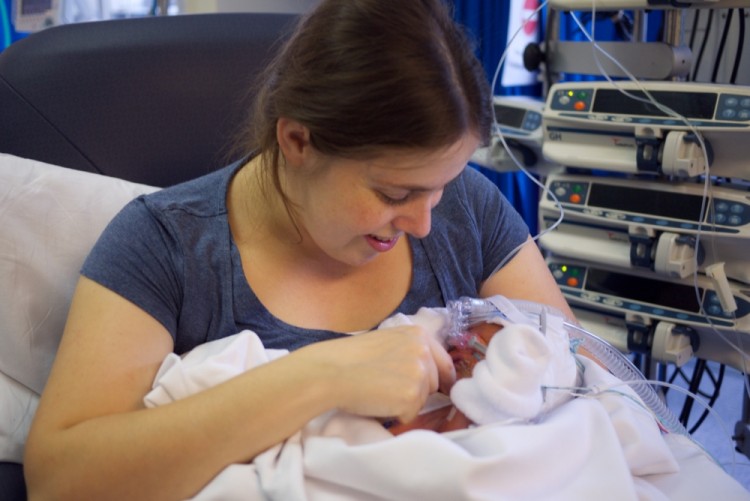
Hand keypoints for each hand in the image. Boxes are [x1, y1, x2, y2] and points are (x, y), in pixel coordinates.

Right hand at [297, 325, 455, 423]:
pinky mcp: (412, 396)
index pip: (443, 362)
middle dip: (418, 390)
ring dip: (405, 402)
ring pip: (423, 399)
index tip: (440, 388)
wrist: (330, 371)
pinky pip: (410, 414)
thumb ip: (409, 351)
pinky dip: (396, 414)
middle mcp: (423, 351)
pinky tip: (377, 402)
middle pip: (435, 382)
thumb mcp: (386, 341)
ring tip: (379, 392)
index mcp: (418, 334)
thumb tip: (425, 372)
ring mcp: (420, 374)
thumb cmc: (349, 358)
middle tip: (388, 387)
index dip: (441, 378)